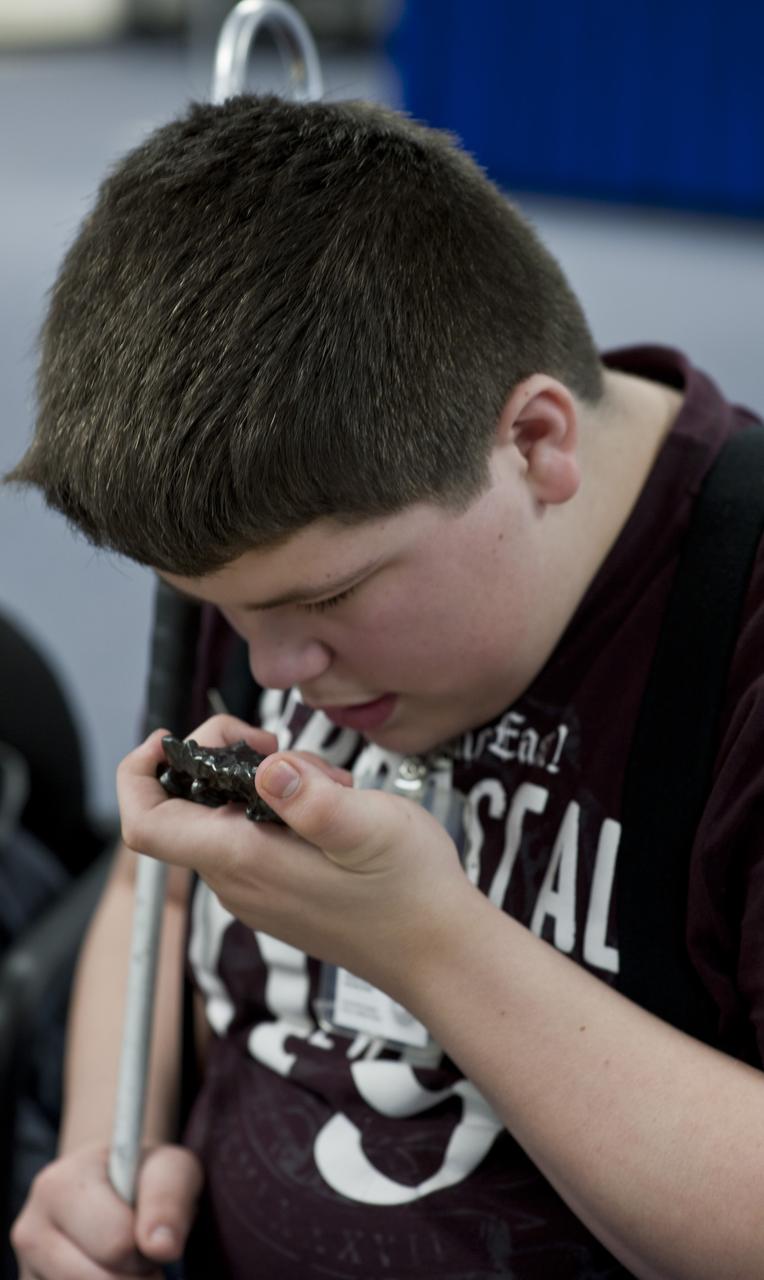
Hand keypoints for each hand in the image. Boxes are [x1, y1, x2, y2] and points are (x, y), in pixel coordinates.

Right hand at [11, 1143, 201, 1279]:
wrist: (111, 1189)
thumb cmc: (141, 1179)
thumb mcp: (167, 1169)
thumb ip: (168, 1198)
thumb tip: (162, 1247)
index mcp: (58, 1186)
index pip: (116, 1242)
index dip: (149, 1248)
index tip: (153, 1235)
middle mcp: (30, 1231)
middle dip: (137, 1278)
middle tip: (147, 1259)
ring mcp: (25, 1271)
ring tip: (127, 1267)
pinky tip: (109, 1275)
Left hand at [118, 715, 472, 997]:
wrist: (439, 951)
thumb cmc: (409, 891)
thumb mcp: (371, 828)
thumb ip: (315, 799)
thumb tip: (268, 768)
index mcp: (244, 859)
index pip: (146, 823)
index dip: (139, 773)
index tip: (169, 737)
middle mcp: (237, 880)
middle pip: (188, 806)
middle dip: (224, 759)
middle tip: (281, 747)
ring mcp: (256, 891)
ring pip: (227, 814)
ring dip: (263, 781)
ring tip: (330, 784)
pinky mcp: (279, 892)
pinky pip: (255, 835)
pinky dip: (282, 806)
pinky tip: (334, 807)